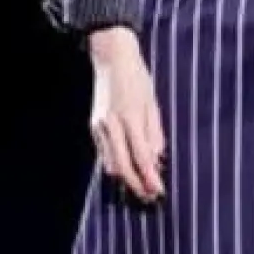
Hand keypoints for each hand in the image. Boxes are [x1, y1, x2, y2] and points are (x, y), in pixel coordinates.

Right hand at [87, 28, 165, 202]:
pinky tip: (129, 170)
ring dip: (126, 178)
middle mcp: (112, 125)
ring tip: (142, 188)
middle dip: (136, 185)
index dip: (150, 177)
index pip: (141, 156)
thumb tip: (157, 159)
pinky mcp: (94, 126)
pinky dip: (117, 165)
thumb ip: (155, 132)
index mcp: (130, 117)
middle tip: (150, 196)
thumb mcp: (153, 102)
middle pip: (123, 166)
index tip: (159, 191)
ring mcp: (100, 126)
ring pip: (111, 163)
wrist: (111, 57)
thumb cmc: (137, 77)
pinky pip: (105, 153)